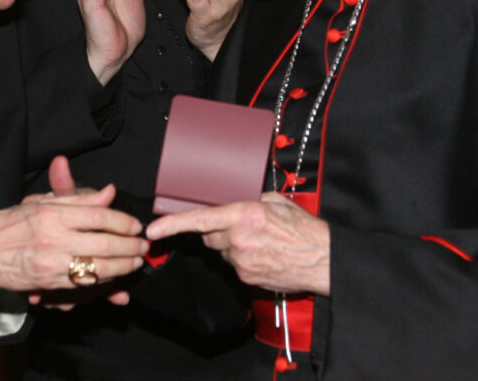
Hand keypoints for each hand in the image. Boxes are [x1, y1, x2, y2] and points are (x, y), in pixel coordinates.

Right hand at [0, 183, 148, 292]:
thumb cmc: (8, 224)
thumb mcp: (40, 202)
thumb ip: (77, 198)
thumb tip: (108, 192)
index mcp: (53, 213)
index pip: (99, 215)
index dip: (123, 220)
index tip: (135, 224)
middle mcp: (54, 239)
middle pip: (104, 243)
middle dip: (130, 246)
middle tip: (143, 245)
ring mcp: (53, 264)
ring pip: (99, 268)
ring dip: (123, 266)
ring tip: (135, 262)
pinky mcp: (50, 283)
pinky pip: (84, 283)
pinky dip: (103, 280)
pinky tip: (114, 275)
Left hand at [145, 192, 330, 295]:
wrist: (324, 260)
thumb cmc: (305, 229)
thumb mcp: (278, 202)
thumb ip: (251, 200)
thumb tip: (237, 200)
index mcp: (244, 215)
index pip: (199, 220)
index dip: (172, 225)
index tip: (153, 230)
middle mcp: (238, 239)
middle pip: (209, 236)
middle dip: (218, 231)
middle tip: (240, 227)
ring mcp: (241, 262)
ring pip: (222, 252)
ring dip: (232, 246)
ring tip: (261, 242)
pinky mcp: (247, 279)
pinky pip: (234, 266)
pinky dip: (243, 260)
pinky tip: (264, 255)